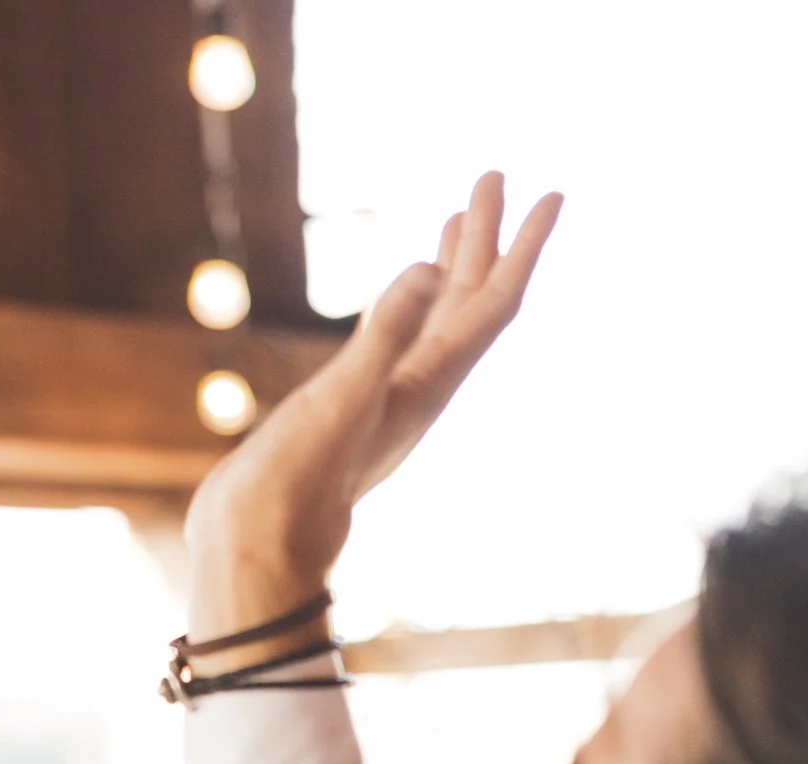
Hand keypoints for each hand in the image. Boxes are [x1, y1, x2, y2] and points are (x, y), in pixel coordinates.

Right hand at [187, 172, 562, 642]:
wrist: (255, 543)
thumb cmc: (296, 480)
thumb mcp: (343, 397)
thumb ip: (386, 332)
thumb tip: (425, 267)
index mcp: (428, 386)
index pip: (491, 306)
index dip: (524, 249)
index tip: (552, 194)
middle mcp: (416, 391)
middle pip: (466, 304)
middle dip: (482, 240)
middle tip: (490, 177)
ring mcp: (381, 401)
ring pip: (430, 323)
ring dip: (447, 270)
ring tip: (452, 222)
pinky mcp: (345, 409)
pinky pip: (390, 343)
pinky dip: (400, 307)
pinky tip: (394, 296)